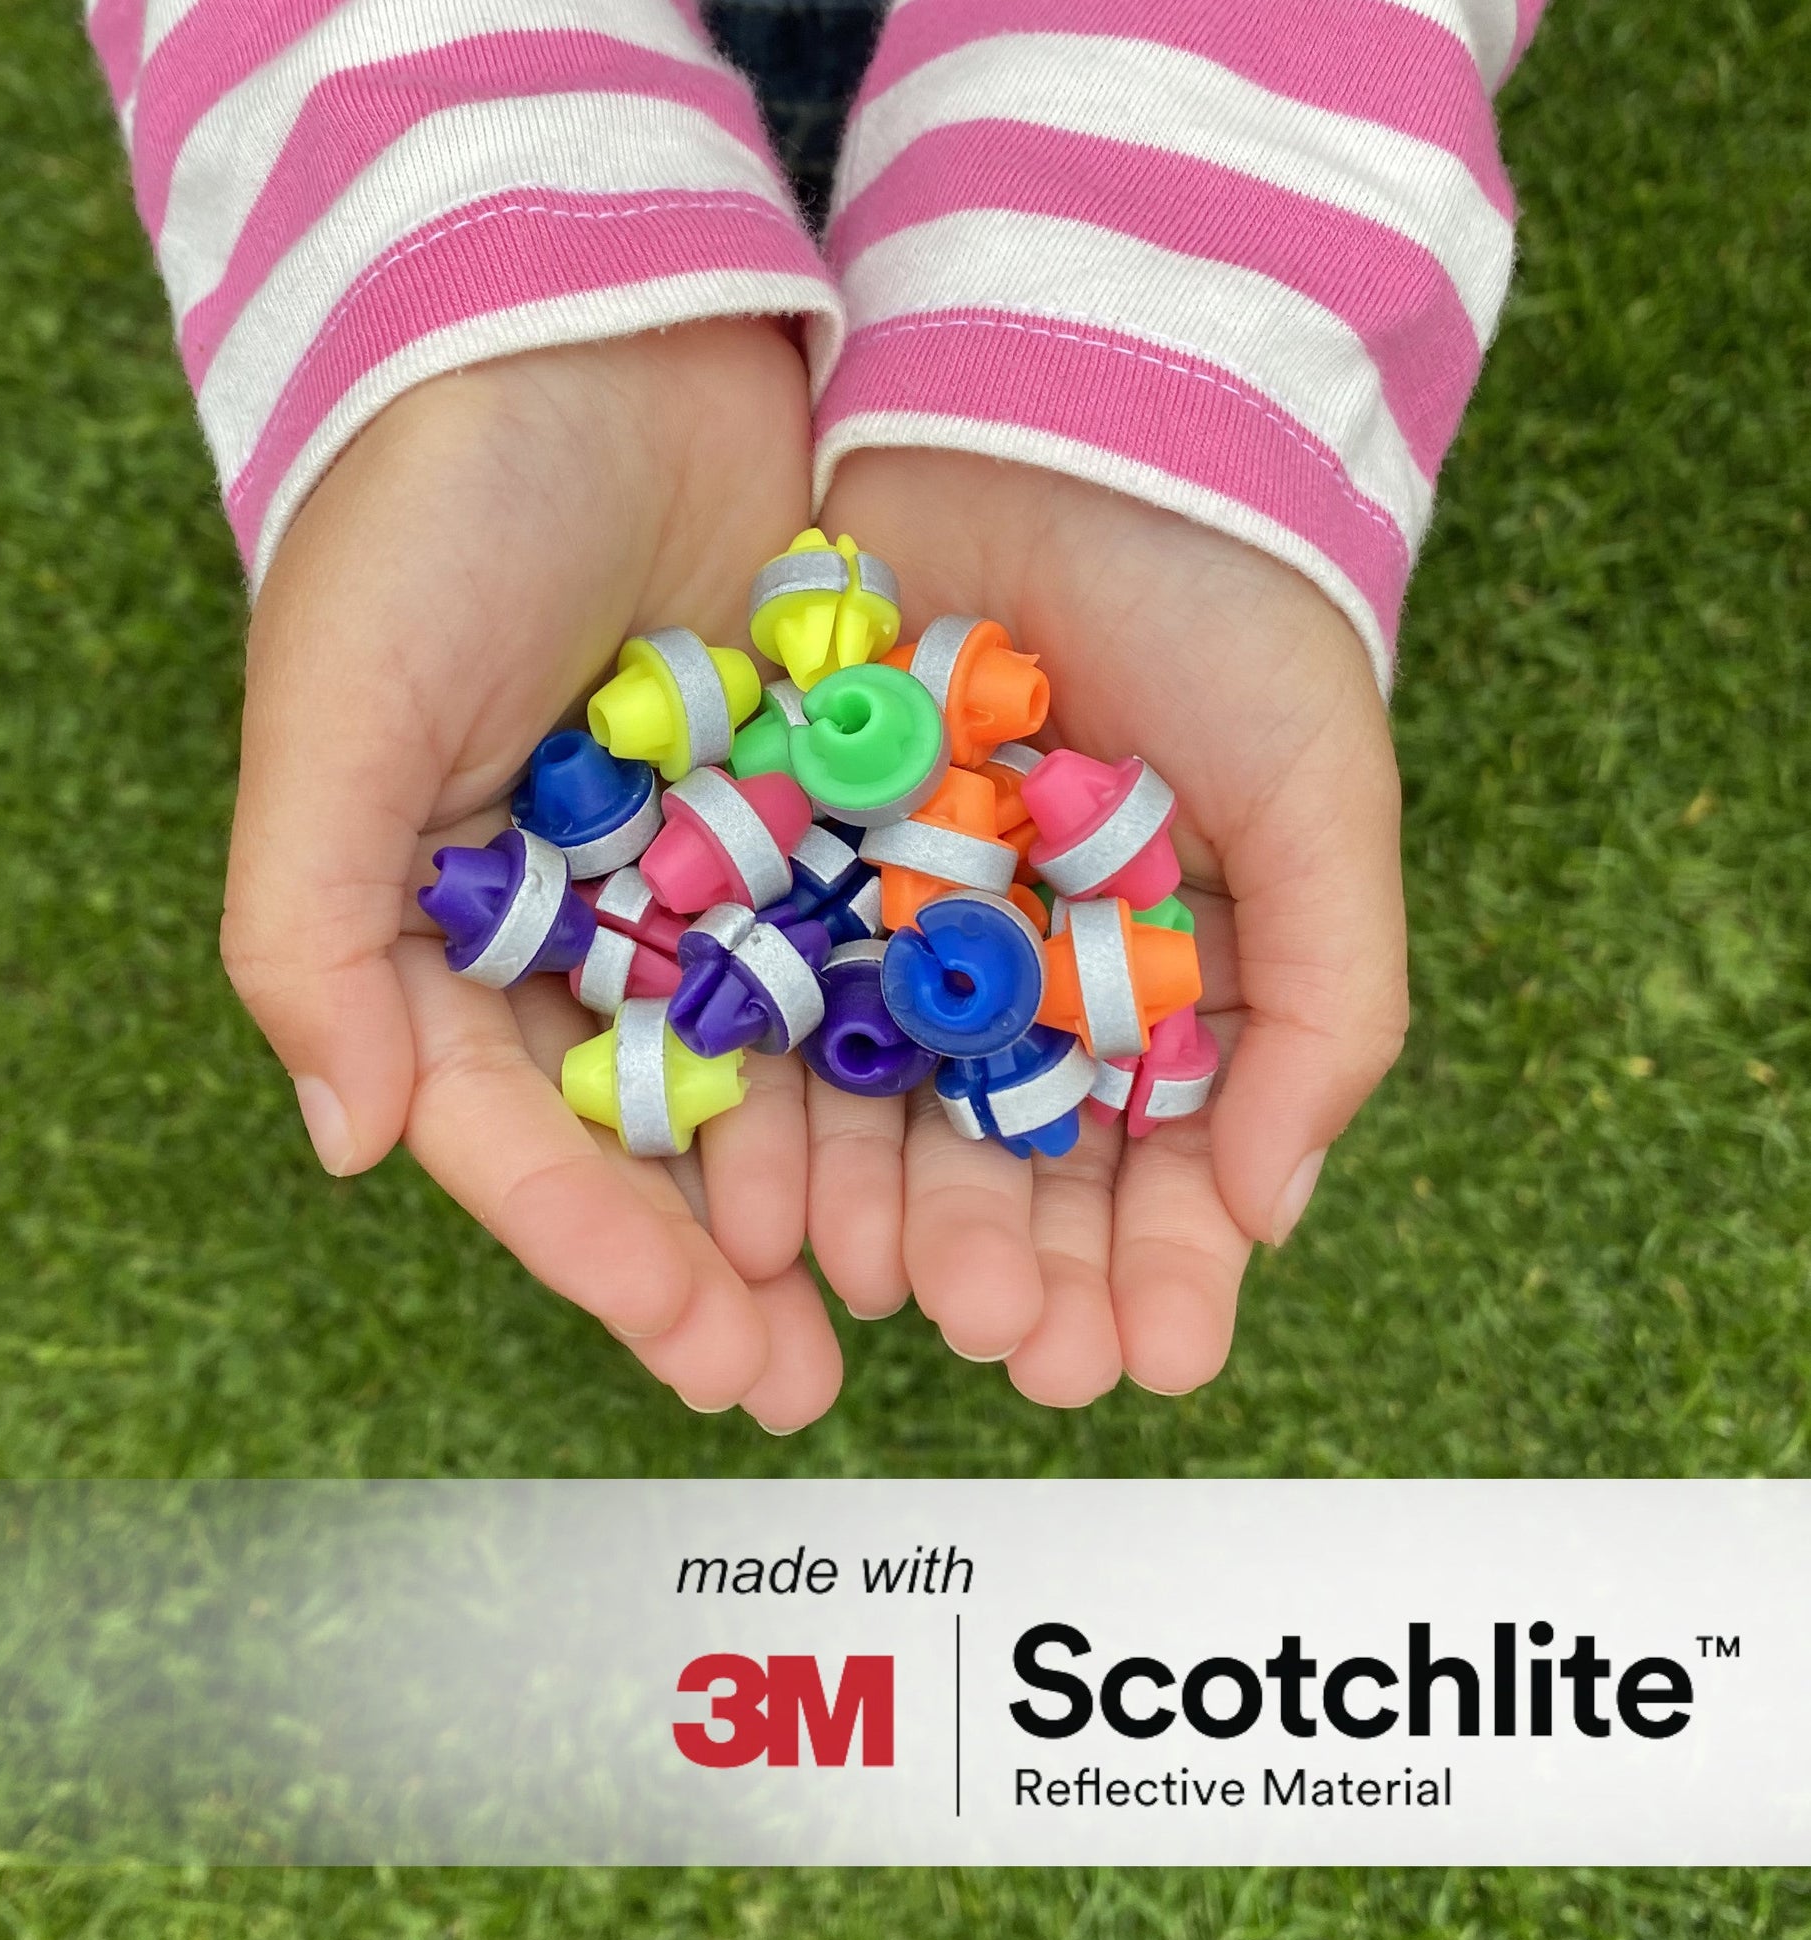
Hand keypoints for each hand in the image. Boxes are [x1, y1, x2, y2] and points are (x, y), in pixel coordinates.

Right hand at [221, 322, 841, 1431]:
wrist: (585, 326)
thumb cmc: (424, 512)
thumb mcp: (330, 713)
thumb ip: (308, 930)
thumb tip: (349, 1147)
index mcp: (451, 926)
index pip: (525, 1129)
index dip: (609, 1251)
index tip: (703, 1352)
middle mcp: (587, 917)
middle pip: (666, 1126)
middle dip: (737, 1260)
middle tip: (808, 1380)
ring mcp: (712, 863)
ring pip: (784, 1059)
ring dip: (848, 1183)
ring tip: (927, 1295)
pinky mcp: (821, 795)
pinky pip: (871, 939)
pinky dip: (917, 1033)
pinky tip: (981, 1127)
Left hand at [813, 450, 1407, 1404]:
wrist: (1080, 416)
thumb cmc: (1232, 606)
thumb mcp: (1324, 800)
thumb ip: (1328, 1009)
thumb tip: (1274, 1213)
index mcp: (1163, 963)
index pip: (1160, 1149)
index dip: (1158, 1259)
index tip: (1147, 1355)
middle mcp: (1026, 960)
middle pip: (1013, 1146)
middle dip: (1019, 1255)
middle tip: (1020, 1346)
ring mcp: (905, 915)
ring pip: (888, 1098)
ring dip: (894, 1206)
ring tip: (895, 1290)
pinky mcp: (795, 854)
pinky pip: (779, 998)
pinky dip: (781, 1099)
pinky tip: (780, 1194)